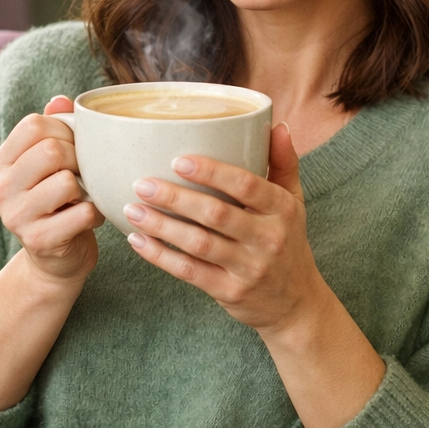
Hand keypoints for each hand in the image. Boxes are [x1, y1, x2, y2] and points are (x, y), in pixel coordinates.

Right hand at [0, 95, 104, 285]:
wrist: (58, 259)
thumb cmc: (61, 202)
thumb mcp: (53, 165)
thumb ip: (55, 129)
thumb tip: (60, 100)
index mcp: (1, 163)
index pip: (34, 125)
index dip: (66, 131)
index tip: (75, 148)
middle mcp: (0, 188)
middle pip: (51, 151)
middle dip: (80, 160)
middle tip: (85, 175)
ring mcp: (15, 216)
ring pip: (67, 181)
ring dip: (88, 189)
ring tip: (84, 197)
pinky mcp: (38, 240)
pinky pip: (83, 212)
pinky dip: (96, 214)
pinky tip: (89, 219)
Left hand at [123, 123, 330, 339]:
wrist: (296, 303)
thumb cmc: (288, 243)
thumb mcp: (295, 203)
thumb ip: (284, 163)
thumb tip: (277, 124)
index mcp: (282, 209)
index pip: (247, 185)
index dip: (212, 172)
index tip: (178, 161)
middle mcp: (268, 238)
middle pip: (216, 214)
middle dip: (175, 198)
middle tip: (141, 183)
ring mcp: (249, 267)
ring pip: (198, 244)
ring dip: (162, 226)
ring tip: (132, 209)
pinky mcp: (230, 292)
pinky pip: (190, 272)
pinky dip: (161, 257)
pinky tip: (139, 241)